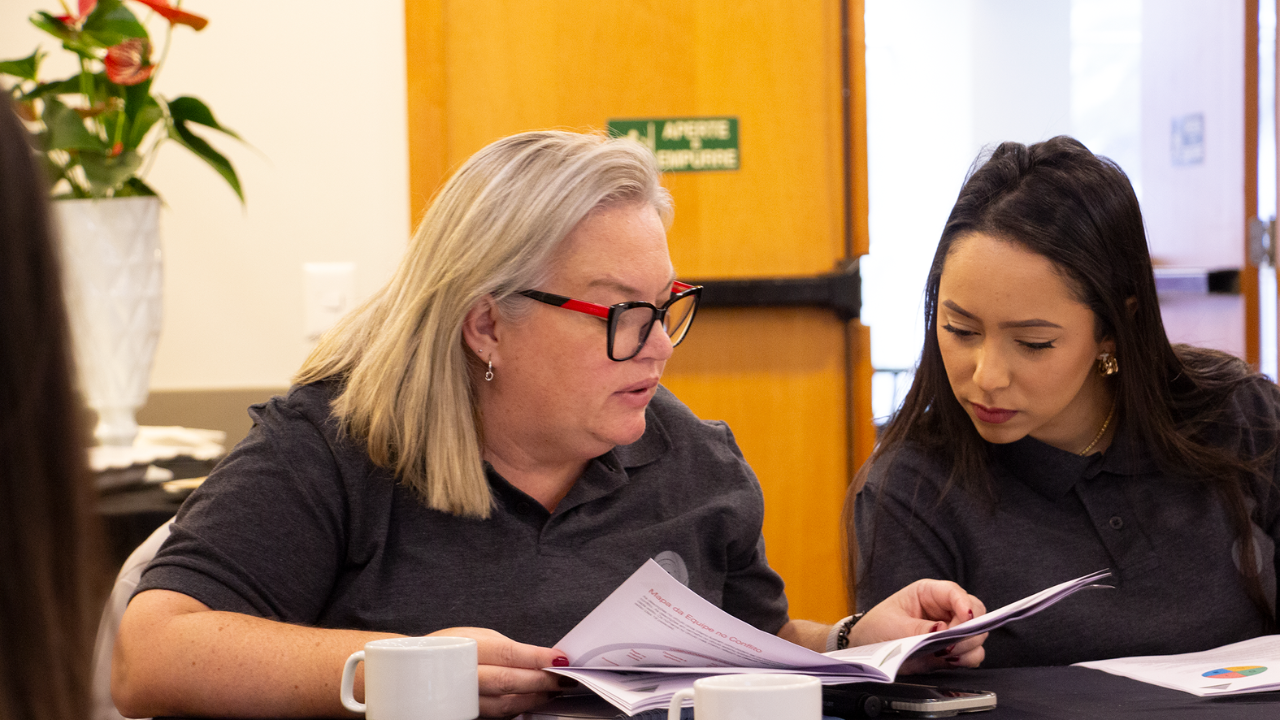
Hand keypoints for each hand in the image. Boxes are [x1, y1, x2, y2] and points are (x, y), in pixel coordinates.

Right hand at [426, 627, 569, 716]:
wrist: (417, 667)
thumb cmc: (452, 647)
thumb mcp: (480, 636)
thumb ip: (511, 649)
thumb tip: (544, 657)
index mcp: (468, 648)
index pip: (508, 654)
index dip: (537, 658)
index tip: (560, 659)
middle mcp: (464, 675)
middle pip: (509, 681)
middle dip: (542, 681)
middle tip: (563, 679)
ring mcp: (464, 699)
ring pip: (507, 704)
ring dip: (535, 698)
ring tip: (552, 690)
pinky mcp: (468, 713)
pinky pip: (499, 714)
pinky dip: (519, 707)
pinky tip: (532, 700)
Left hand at [847, 579, 986, 672]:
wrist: (868, 649)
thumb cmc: (877, 627)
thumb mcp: (893, 625)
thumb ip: (918, 628)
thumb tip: (942, 631)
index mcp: (928, 593)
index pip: (954, 593)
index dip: (964, 604)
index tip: (966, 618)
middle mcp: (944, 609)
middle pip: (975, 612)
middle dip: (969, 628)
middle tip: (951, 643)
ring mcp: (950, 630)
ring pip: (977, 634)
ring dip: (969, 645)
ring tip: (947, 653)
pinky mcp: (951, 650)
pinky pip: (972, 653)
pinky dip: (968, 658)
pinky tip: (952, 660)